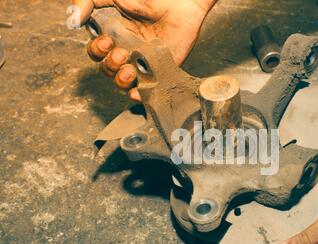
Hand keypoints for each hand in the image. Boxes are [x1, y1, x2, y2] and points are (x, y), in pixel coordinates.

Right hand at [72, 0, 215, 100]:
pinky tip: (135, 89)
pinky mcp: (160, 71)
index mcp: (112, 35)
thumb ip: (86, 1)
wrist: (180, 1)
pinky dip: (137, 94)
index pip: (95, 53)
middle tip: (120, 52)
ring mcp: (143, 63)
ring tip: (129, 68)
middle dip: (109, 65)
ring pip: (123, 82)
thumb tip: (72, 20)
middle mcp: (126, 51)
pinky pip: (145, 90)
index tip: (107, 41)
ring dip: (120, 79)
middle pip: (107, 70)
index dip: (96, 51)